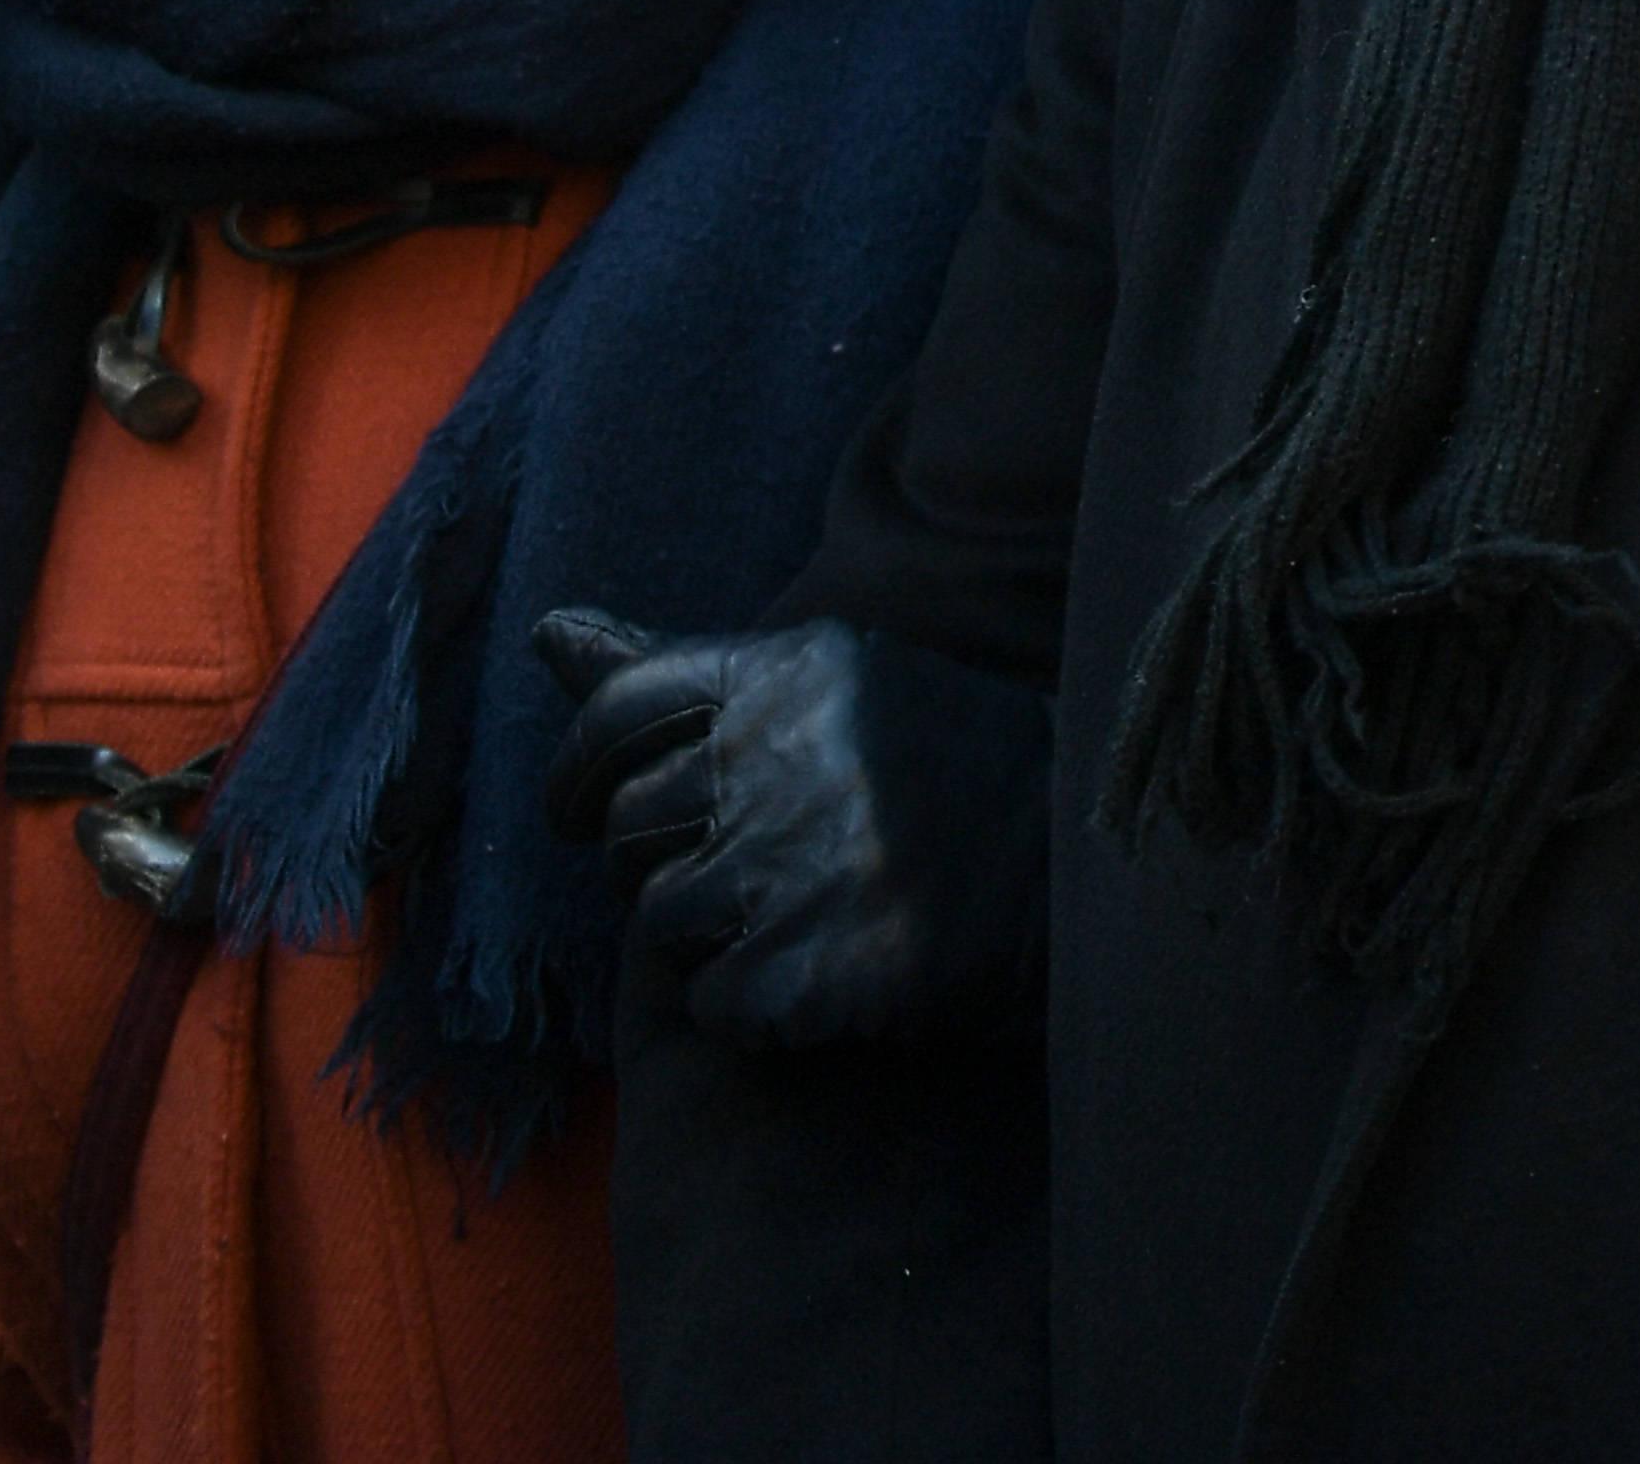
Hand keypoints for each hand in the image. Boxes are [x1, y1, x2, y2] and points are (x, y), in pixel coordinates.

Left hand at [534, 611, 1051, 1050]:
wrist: (1094, 863)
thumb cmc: (956, 763)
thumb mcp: (834, 679)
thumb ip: (680, 667)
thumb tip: (546, 634)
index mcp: (781, 676)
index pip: (614, 718)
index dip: (579, 775)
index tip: (581, 812)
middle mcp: (771, 761)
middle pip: (631, 833)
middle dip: (668, 860)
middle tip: (750, 871)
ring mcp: (786, 869)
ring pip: (664, 922)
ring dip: (715, 934)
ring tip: (804, 918)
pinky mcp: (803, 972)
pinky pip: (713, 1003)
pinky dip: (756, 1006)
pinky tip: (825, 976)